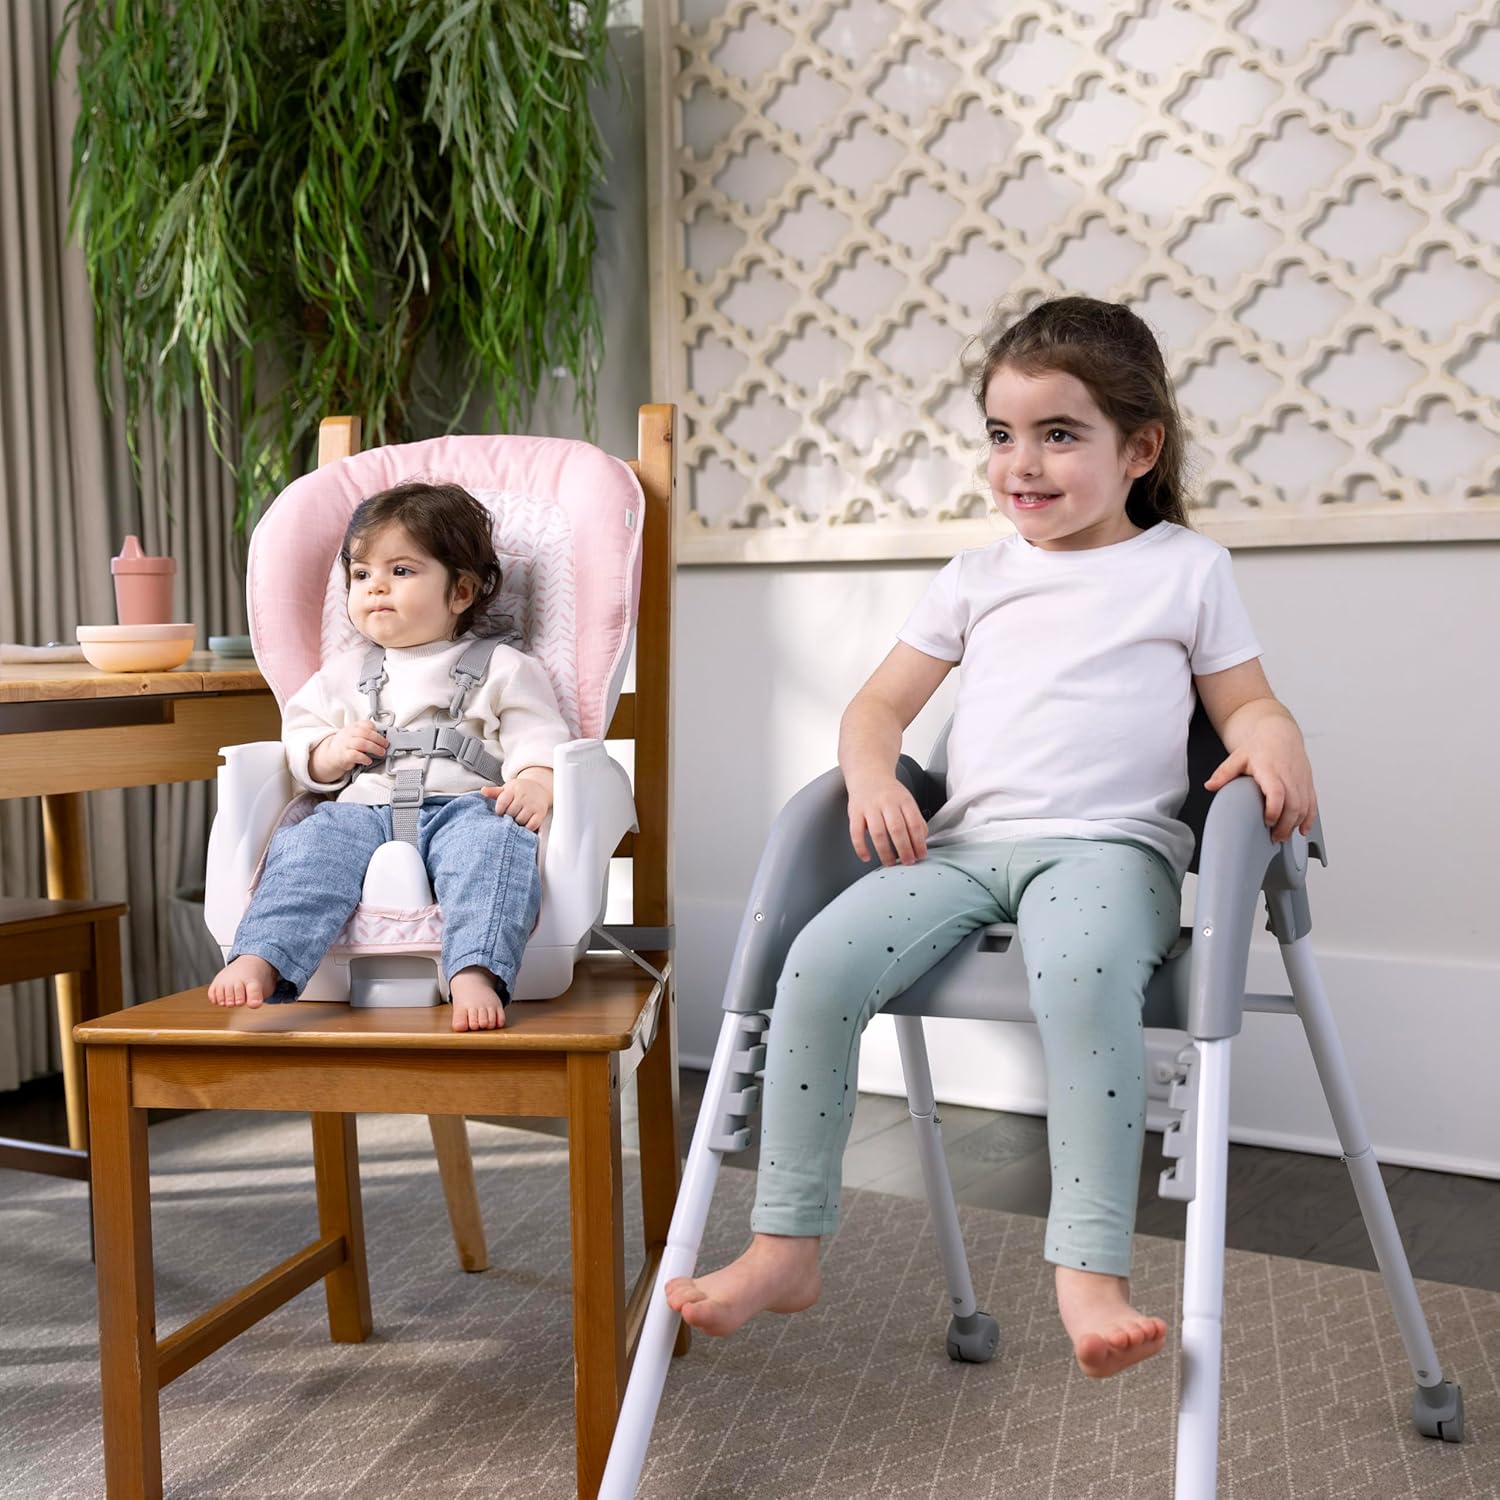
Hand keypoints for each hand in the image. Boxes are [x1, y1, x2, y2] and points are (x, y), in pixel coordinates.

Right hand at [309, 720, 386, 780]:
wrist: (332, 754)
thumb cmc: (348, 744)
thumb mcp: (355, 734)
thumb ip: (367, 733)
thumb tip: (384, 738)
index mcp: (353, 727)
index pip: (365, 724)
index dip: (375, 729)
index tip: (383, 735)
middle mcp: (349, 734)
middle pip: (365, 733)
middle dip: (378, 739)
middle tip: (385, 745)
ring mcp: (345, 745)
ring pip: (361, 743)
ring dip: (374, 748)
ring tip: (381, 752)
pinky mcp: (344, 756)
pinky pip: (354, 755)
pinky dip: (364, 758)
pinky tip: (369, 761)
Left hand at [482, 772, 551, 830]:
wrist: (538, 788)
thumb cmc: (519, 791)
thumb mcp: (507, 789)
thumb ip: (494, 792)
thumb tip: (483, 791)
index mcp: (513, 790)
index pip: (502, 802)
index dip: (499, 810)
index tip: (500, 813)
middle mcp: (524, 796)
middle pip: (511, 813)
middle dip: (508, 817)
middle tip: (509, 817)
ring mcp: (533, 805)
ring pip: (520, 820)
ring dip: (517, 823)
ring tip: (516, 820)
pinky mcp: (540, 813)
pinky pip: (532, 825)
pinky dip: (527, 827)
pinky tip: (524, 824)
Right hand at [847, 774, 928, 864]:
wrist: (868, 772)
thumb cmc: (889, 791)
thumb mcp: (907, 800)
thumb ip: (915, 819)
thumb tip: (921, 842)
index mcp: (904, 800)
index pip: (914, 824)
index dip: (919, 843)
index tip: (921, 856)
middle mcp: (887, 802)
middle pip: (897, 829)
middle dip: (904, 849)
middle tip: (908, 862)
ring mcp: (870, 807)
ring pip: (877, 833)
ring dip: (885, 852)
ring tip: (890, 863)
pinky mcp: (854, 812)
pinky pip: (856, 833)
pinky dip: (861, 847)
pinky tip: (867, 857)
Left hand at [1204, 719, 1316, 842]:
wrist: (1280, 735)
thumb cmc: (1260, 747)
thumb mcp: (1237, 758)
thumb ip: (1223, 773)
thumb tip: (1210, 786)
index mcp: (1270, 769)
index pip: (1277, 792)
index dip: (1274, 809)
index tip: (1267, 821)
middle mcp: (1289, 775)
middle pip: (1294, 804)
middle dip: (1285, 825)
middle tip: (1274, 837)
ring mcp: (1301, 780)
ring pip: (1305, 806)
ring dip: (1296, 824)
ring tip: (1282, 836)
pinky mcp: (1308, 783)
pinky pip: (1312, 804)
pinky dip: (1309, 819)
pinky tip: (1302, 829)